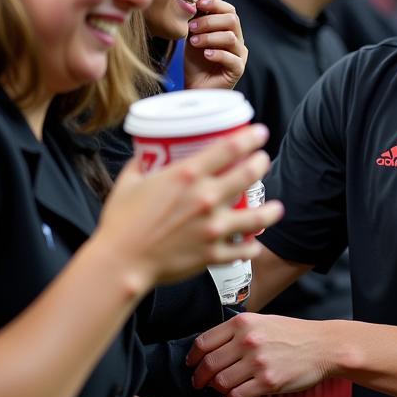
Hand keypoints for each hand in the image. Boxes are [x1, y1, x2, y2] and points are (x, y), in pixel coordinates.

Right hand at [95, 125, 283, 288]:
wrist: (120, 263)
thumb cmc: (121, 223)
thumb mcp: (129, 182)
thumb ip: (141, 164)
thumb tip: (145, 151)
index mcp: (187, 176)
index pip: (229, 148)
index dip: (250, 137)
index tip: (260, 132)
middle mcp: (206, 198)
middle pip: (248, 174)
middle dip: (261, 163)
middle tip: (263, 161)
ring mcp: (213, 227)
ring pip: (256, 215)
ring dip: (270, 209)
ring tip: (276, 207)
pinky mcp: (213, 254)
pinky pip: (242, 250)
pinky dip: (251, 247)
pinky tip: (253, 243)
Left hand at [185, 0, 247, 90]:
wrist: (195, 88)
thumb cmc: (195, 62)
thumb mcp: (193, 35)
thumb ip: (198, 17)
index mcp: (229, 29)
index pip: (229, 9)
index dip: (214, 4)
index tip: (197, 3)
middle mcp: (237, 40)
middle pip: (232, 19)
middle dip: (209, 20)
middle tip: (191, 27)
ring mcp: (240, 55)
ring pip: (231, 37)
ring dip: (209, 37)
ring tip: (194, 42)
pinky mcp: (238, 69)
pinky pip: (232, 58)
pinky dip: (217, 54)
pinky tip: (206, 55)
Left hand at [187, 313, 330, 396]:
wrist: (324, 346)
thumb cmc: (296, 335)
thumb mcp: (264, 322)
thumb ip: (239, 332)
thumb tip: (213, 348)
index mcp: (244, 323)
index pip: (204, 342)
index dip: (194, 357)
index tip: (193, 364)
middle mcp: (248, 341)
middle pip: (208, 364)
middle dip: (200, 377)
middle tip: (200, 383)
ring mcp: (257, 362)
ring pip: (220, 382)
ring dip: (217, 389)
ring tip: (222, 389)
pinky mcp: (267, 382)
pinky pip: (236, 396)